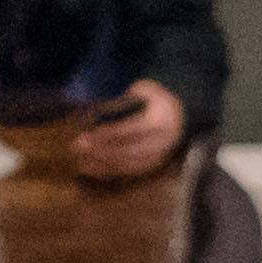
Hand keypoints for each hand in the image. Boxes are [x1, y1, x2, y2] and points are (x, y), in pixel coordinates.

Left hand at [66, 85, 188, 184]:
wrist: (183, 116)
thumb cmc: (159, 100)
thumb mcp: (148, 89)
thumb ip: (128, 96)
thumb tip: (103, 106)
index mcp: (159, 123)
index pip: (129, 131)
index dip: (107, 134)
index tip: (87, 134)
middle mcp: (160, 144)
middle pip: (125, 151)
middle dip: (100, 150)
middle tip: (78, 146)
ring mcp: (157, 158)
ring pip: (126, 165)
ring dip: (102, 164)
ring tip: (80, 160)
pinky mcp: (152, 167)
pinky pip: (128, 173)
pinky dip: (109, 172)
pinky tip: (92, 169)